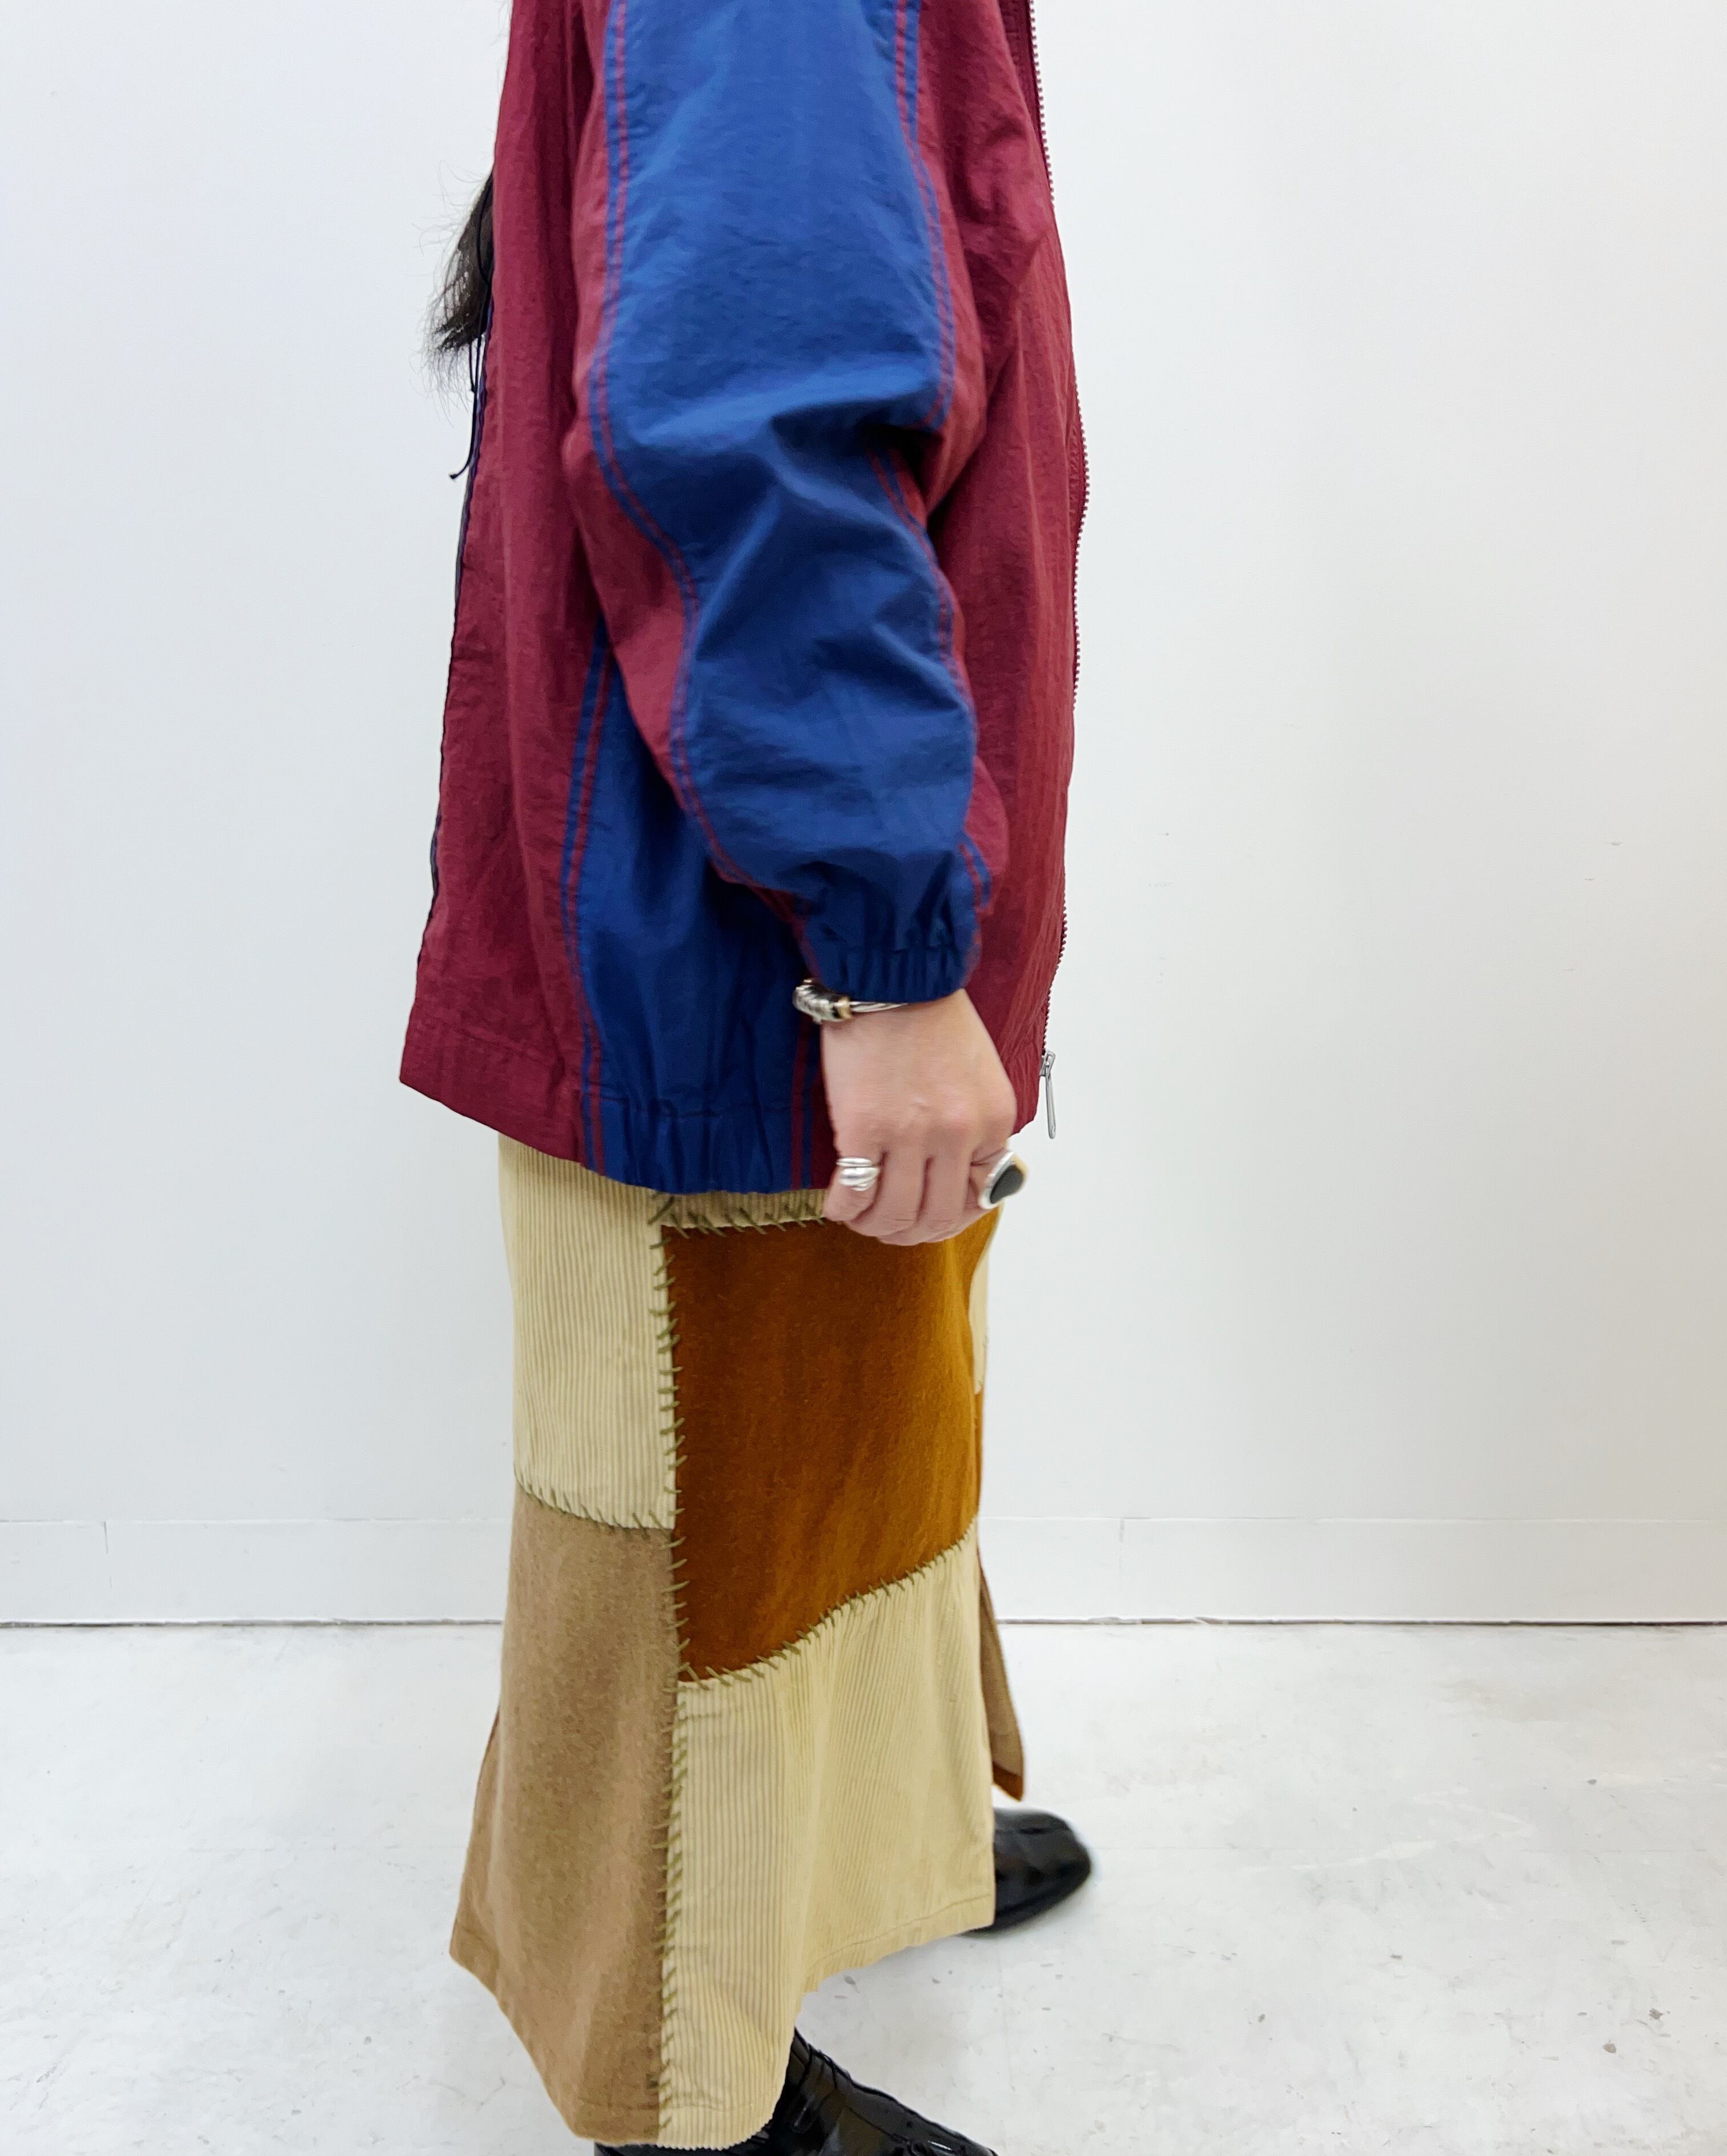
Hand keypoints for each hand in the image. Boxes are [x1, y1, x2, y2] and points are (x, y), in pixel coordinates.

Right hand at [821, 990, 1016, 1243]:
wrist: (892, 975)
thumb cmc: (932, 1015)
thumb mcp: (980, 1074)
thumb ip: (975, 1124)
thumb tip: (959, 1175)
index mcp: (994, 1121)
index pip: (982, 1198)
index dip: (952, 1218)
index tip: (929, 1216)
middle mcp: (958, 1135)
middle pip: (936, 1216)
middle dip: (911, 1233)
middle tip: (890, 1227)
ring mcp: (911, 1136)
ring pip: (895, 1214)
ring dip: (875, 1227)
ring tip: (861, 1218)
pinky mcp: (863, 1129)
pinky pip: (855, 1194)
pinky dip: (845, 1210)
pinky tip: (837, 1205)